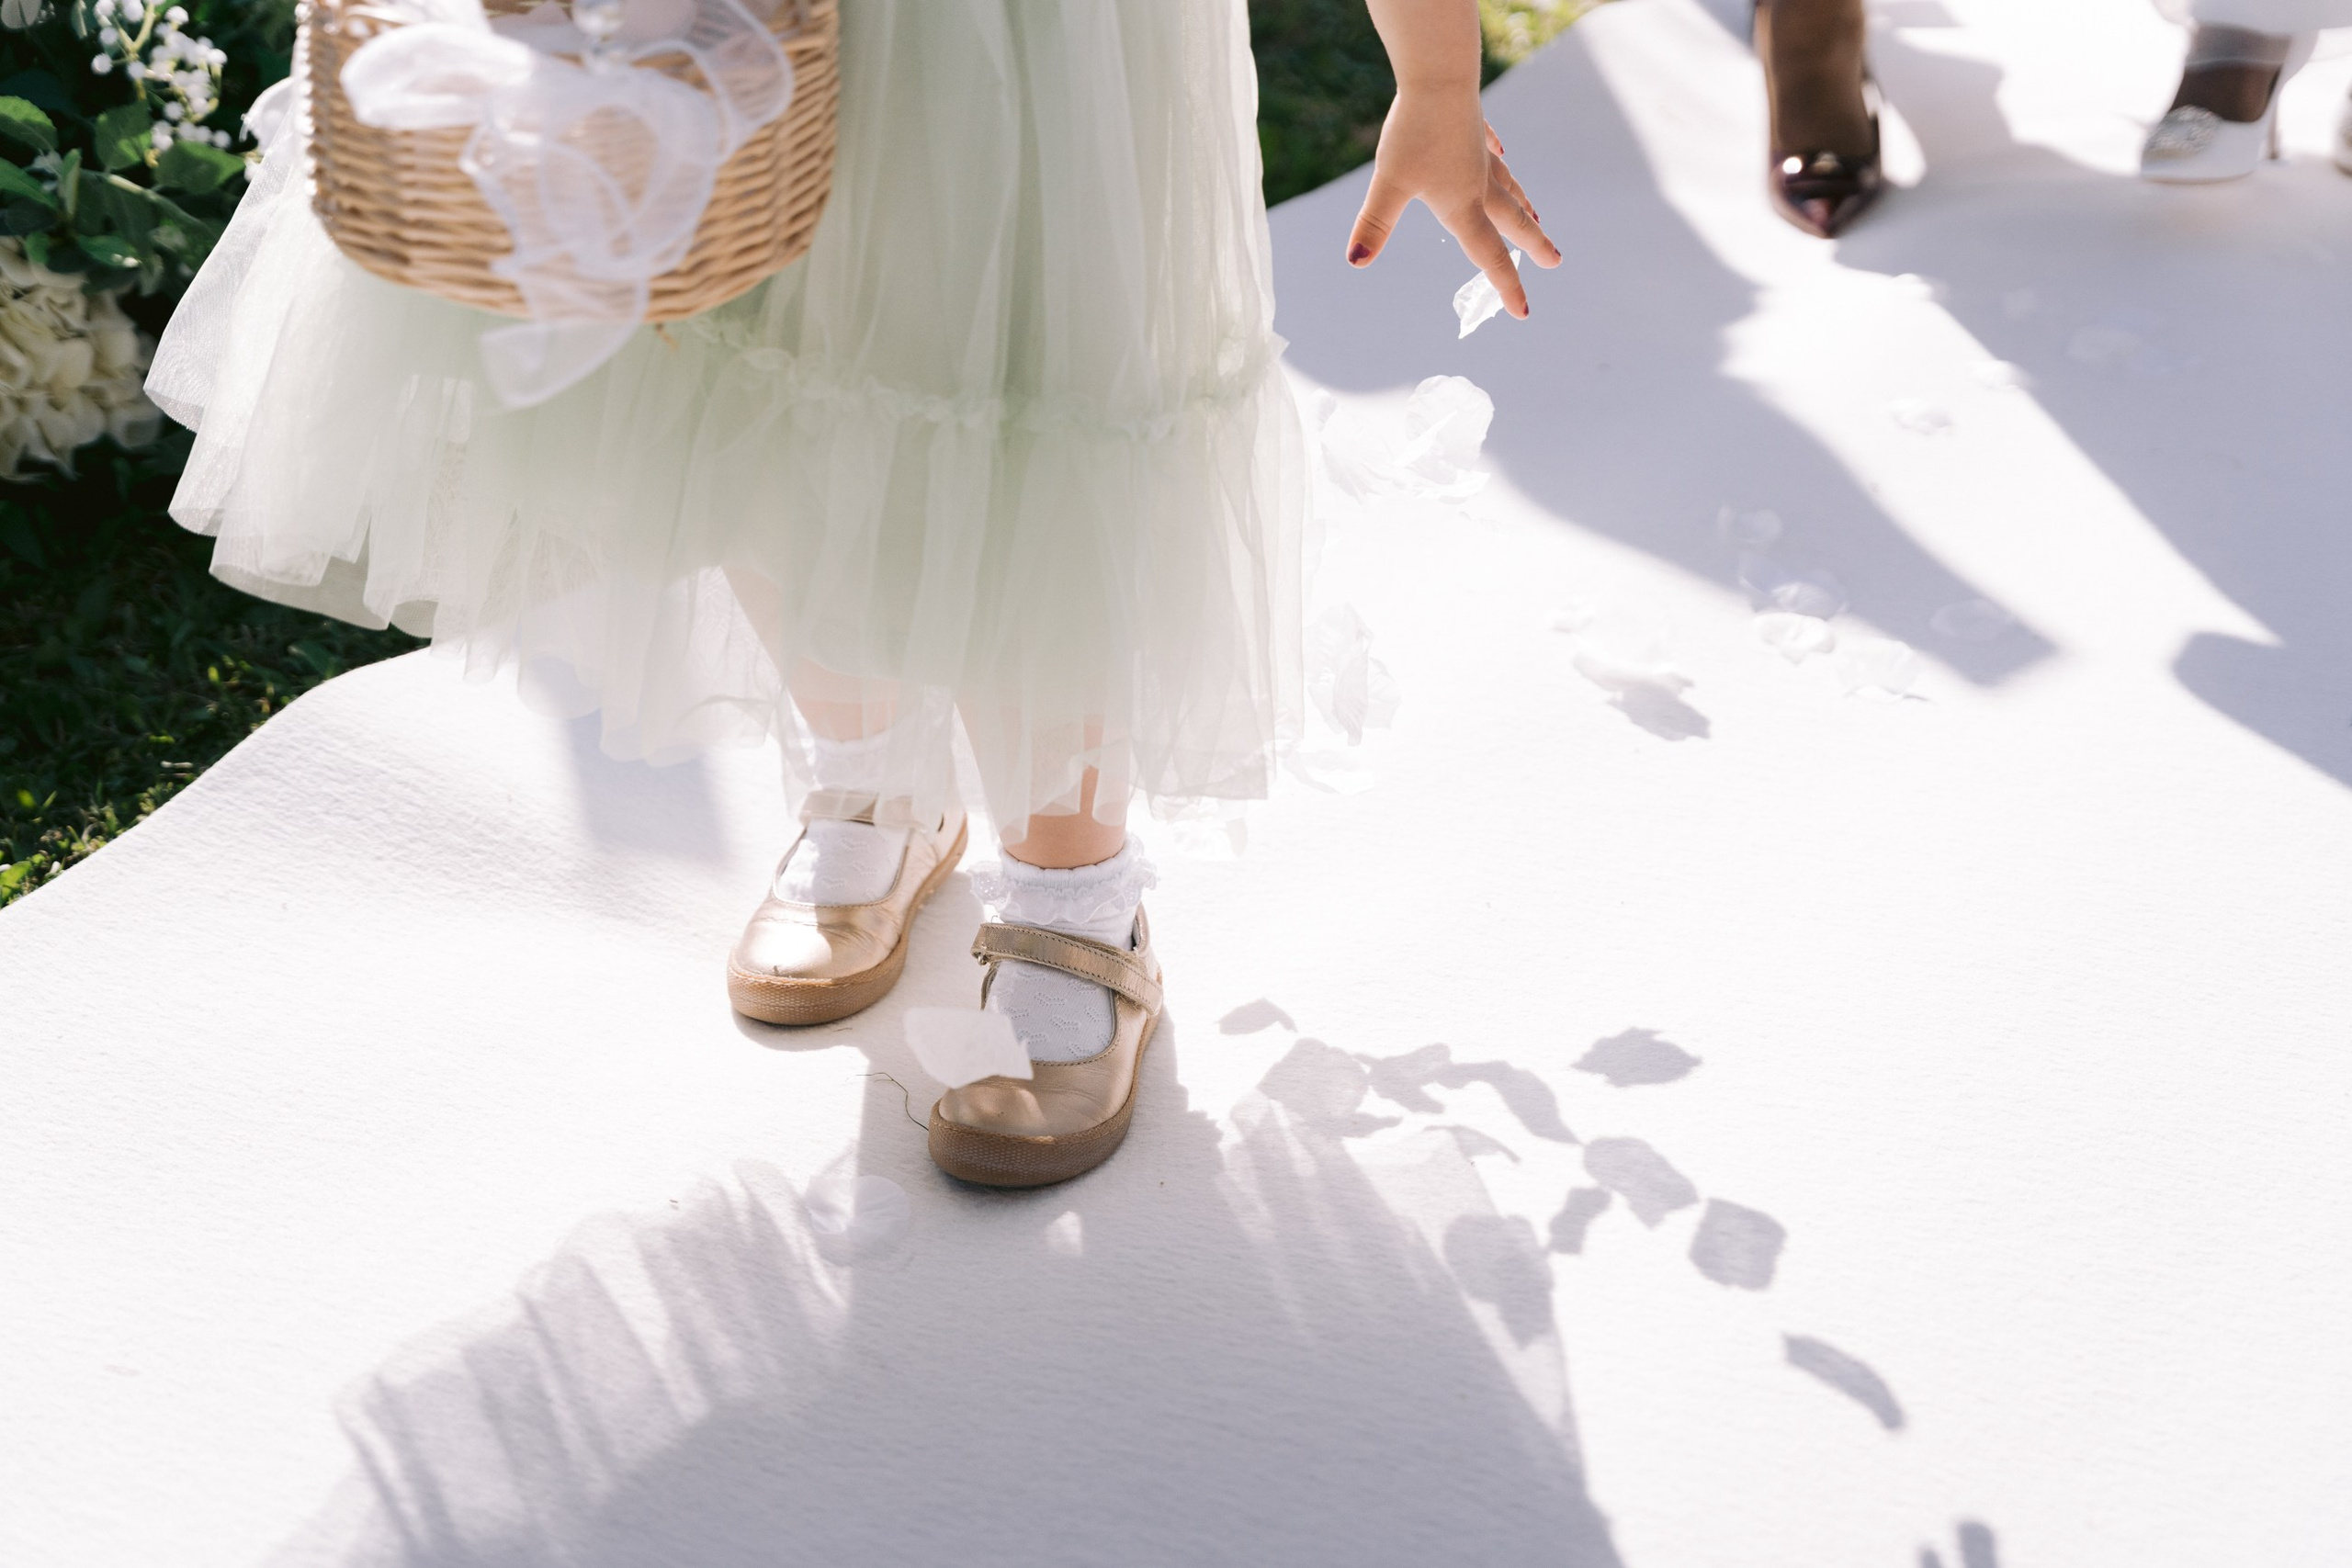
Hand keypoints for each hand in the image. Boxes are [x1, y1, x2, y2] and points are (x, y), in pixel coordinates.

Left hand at [1346, 90, 1559, 317]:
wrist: (1437, 75)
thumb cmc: (1414, 132)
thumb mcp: (1389, 183)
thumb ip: (1375, 224)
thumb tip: (1356, 261)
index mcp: (1462, 204)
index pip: (1487, 254)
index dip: (1506, 285)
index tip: (1523, 312)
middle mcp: (1479, 182)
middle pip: (1512, 220)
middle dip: (1533, 244)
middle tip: (1554, 261)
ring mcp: (1478, 153)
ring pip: (1507, 186)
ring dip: (1523, 205)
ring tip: (1536, 216)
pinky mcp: (1472, 126)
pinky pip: (1489, 149)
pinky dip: (1497, 156)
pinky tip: (1500, 153)